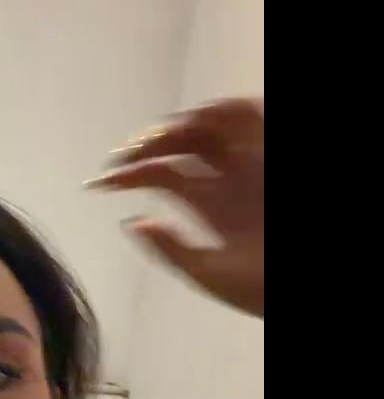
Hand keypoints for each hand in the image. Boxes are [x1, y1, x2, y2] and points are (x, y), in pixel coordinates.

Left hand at [85, 98, 263, 317]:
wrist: (302, 285)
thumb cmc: (265, 289)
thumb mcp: (210, 275)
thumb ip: (172, 250)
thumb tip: (133, 221)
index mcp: (210, 202)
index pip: (159, 172)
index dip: (125, 174)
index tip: (96, 183)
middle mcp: (226, 175)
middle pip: (178, 142)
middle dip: (146, 143)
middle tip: (123, 159)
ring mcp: (249, 158)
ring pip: (207, 122)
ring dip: (178, 123)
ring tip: (156, 141)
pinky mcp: (269, 148)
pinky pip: (245, 113)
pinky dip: (220, 109)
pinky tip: (195, 122)